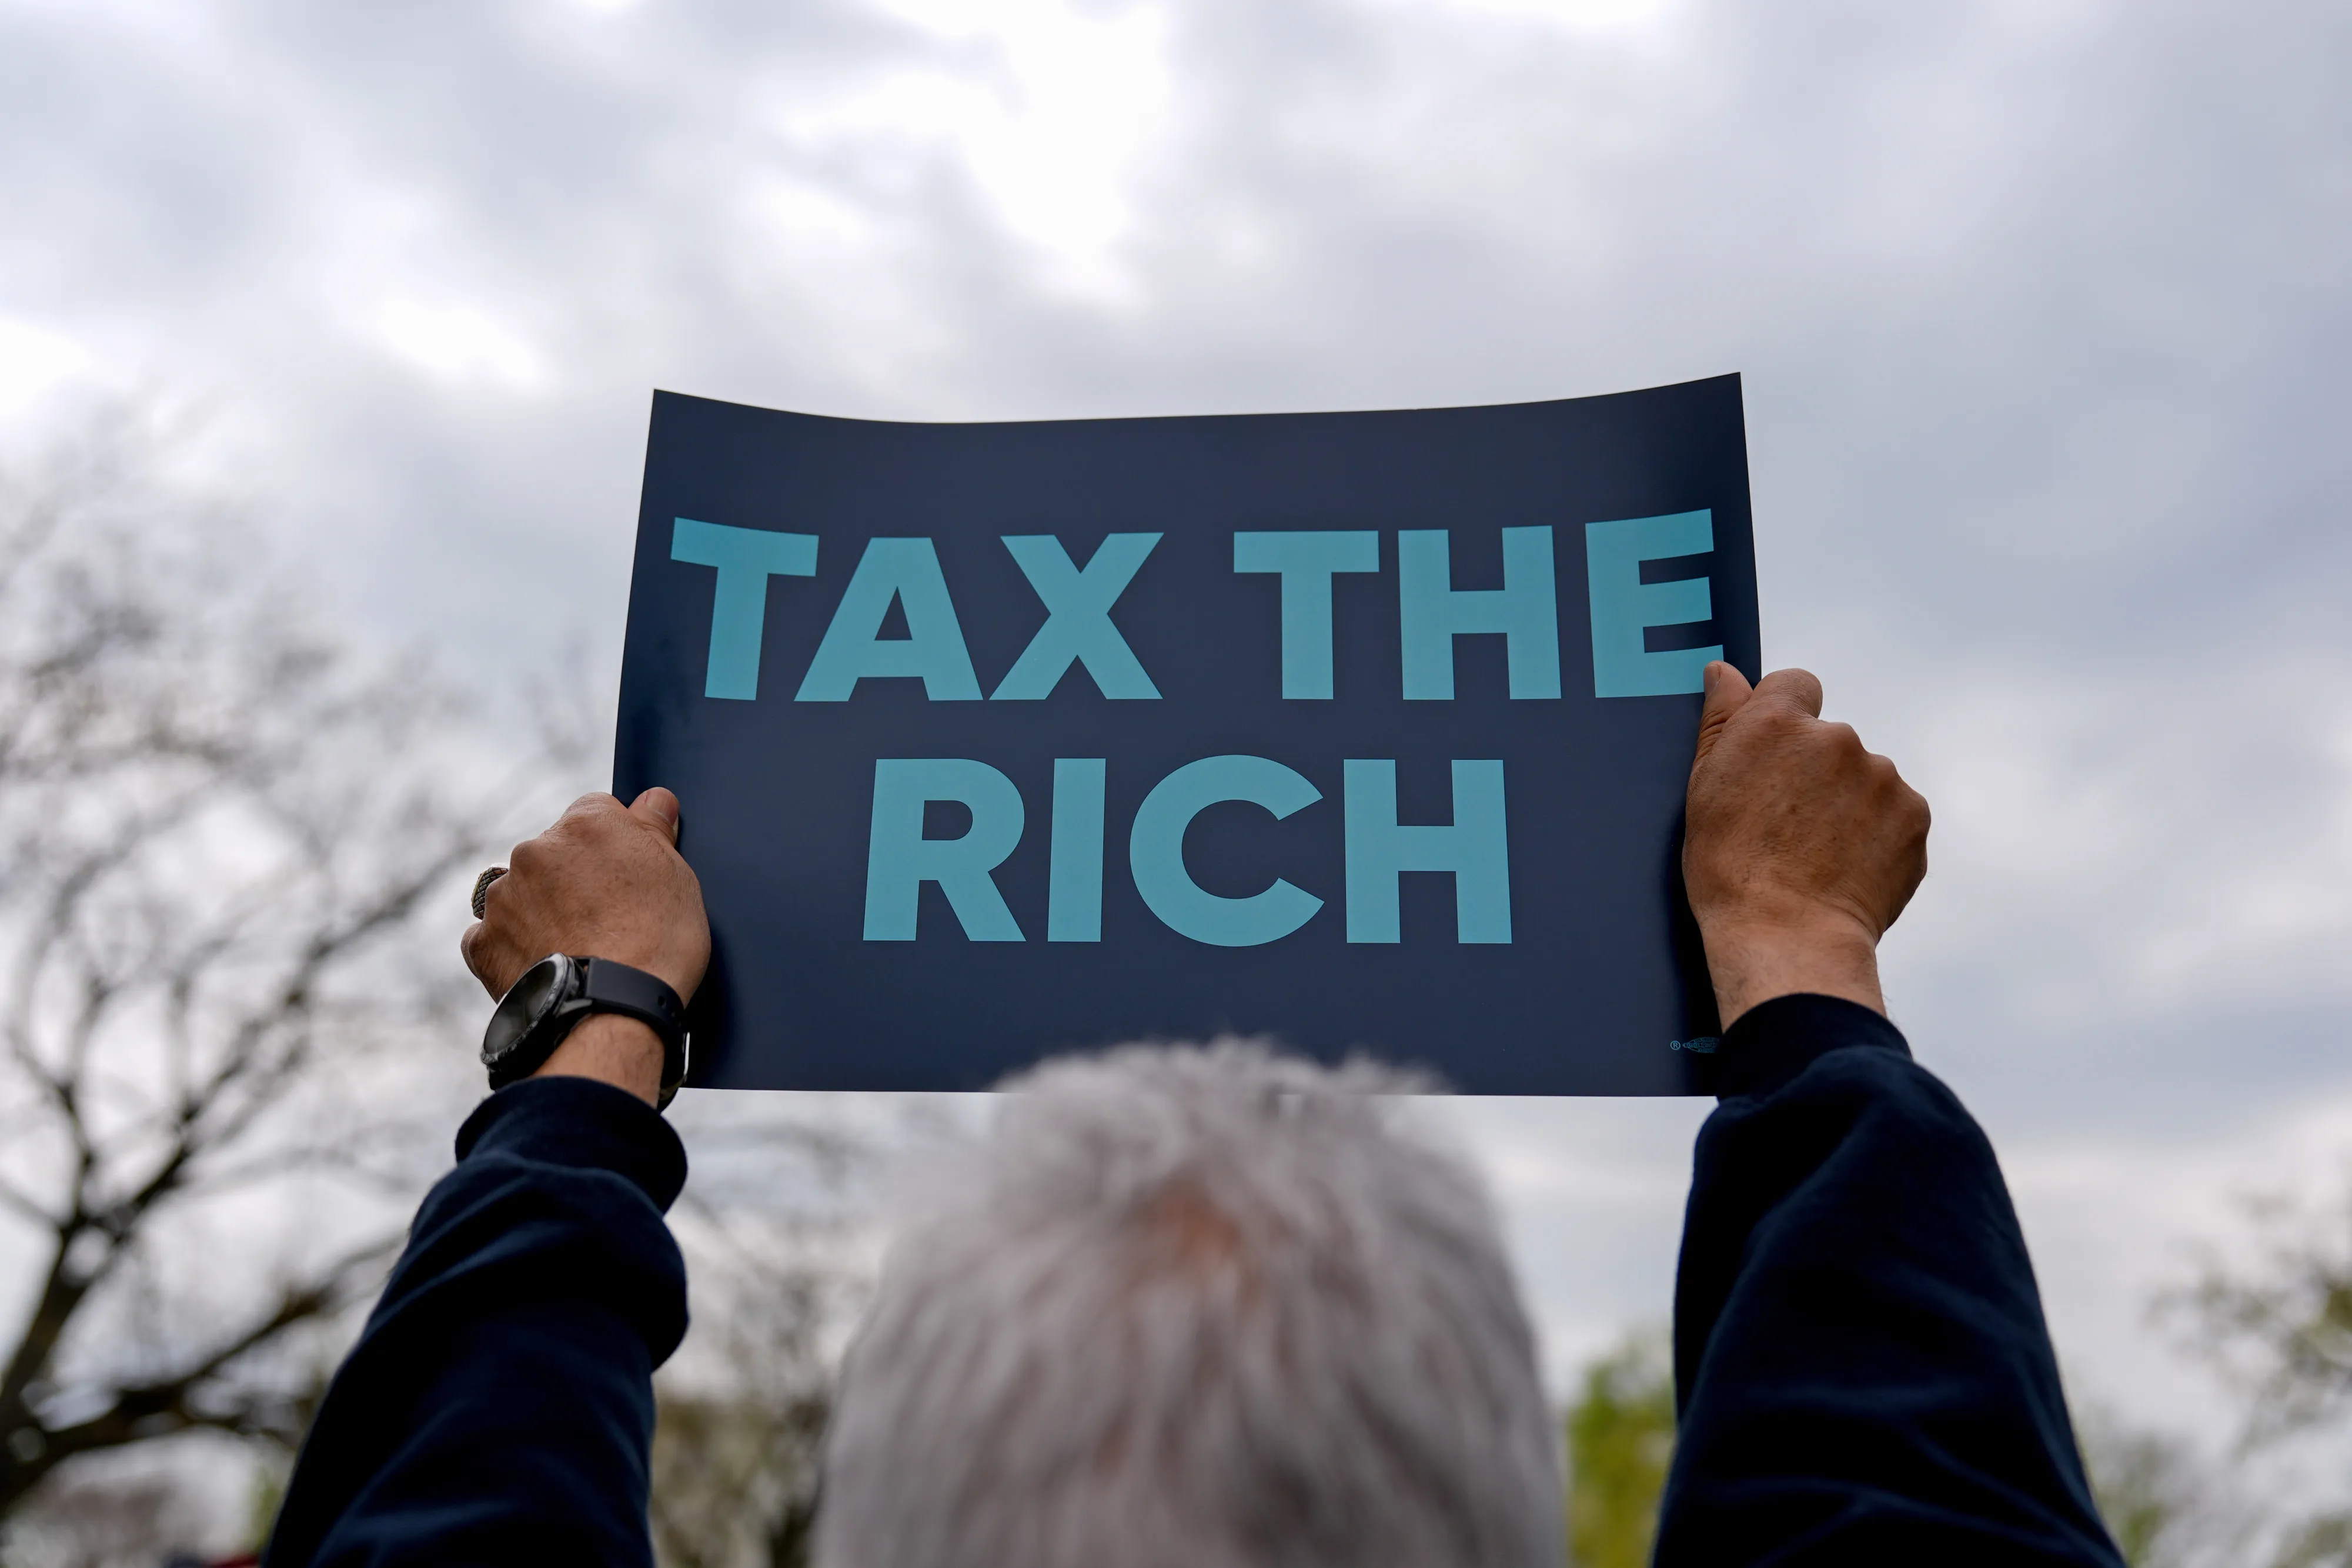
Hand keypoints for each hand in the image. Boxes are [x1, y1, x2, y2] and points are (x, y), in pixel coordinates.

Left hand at [463, 788, 708, 1103]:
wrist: (613, 1011)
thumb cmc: (656, 943)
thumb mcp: (678, 878)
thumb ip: (655, 831)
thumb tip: (653, 800)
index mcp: (586, 825)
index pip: (597, 811)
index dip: (615, 845)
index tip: (628, 876)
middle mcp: (534, 850)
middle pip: (555, 852)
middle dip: (574, 877)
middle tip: (607, 919)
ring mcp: (503, 898)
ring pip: (521, 892)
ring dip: (541, 910)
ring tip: (578, 949)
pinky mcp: (483, 943)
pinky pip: (491, 936)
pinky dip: (512, 947)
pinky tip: (544, 964)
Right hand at [1684, 663, 1928, 1027]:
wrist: (1788, 937)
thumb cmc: (1731, 870)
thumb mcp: (1704, 789)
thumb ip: (1721, 719)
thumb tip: (1726, 673)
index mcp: (1777, 723)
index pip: (1795, 683)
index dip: (1784, 718)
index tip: (1774, 758)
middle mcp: (1835, 737)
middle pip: (1829, 738)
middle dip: (1815, 770)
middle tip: (1788, 824)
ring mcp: (1881, 775)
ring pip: (1863, 776)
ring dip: (1848, 802)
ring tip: (1818, 853)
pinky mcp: (1913, 813)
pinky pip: (1894, 811)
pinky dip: (1876, 833)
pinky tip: (1848, 865)